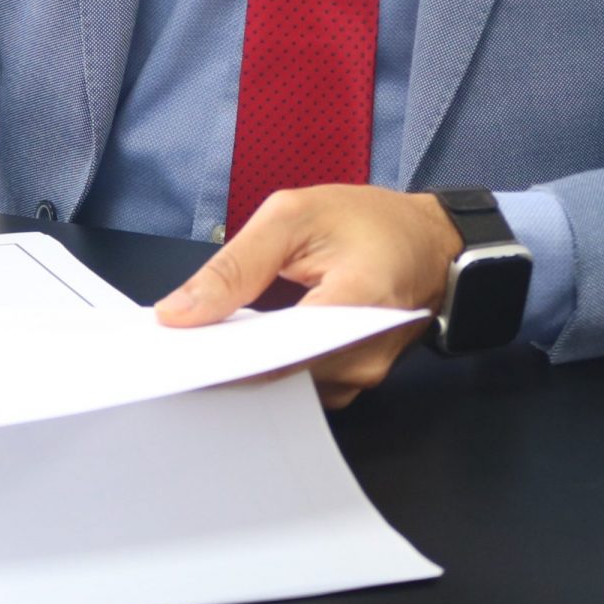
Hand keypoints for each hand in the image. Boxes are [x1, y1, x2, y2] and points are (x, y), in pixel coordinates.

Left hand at [154, 186, 461, 409]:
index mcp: (358, 303)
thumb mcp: (295, 215)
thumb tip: (178, 313)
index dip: (221, 356)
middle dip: (224, 361)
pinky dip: (269, 366)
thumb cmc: (369, 221)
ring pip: (285, 388)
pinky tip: (244, 344)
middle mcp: (364, 355)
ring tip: (207, 340)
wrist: (430, 244)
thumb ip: (237, 263)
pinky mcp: (353, 383)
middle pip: (277, 378)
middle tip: (176, 345)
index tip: (173, 352)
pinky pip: (300, 385)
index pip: (277, 351)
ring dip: (245, 366)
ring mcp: (362, 377)